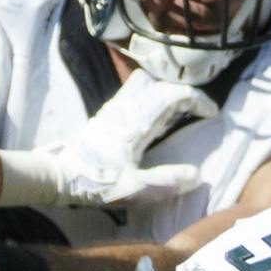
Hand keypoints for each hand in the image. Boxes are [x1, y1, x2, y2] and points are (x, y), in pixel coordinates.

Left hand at [0, 71, 217, 209]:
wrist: (58, 176)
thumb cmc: (95, 182)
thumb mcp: (135, 187)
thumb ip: (166, 180)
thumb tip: (197, 176)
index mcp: (137, 120)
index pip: (173, 93)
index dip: (197, 99)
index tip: (212, 113)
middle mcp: (127, 107)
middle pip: (160, 83)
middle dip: (183, 93)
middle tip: (197, 112)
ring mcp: (114, 108)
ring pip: (144, 84)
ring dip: (165, 92)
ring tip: (178, 112)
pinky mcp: (106, 116)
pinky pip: (134, 95)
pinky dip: (151, 98)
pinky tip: (154, 119)